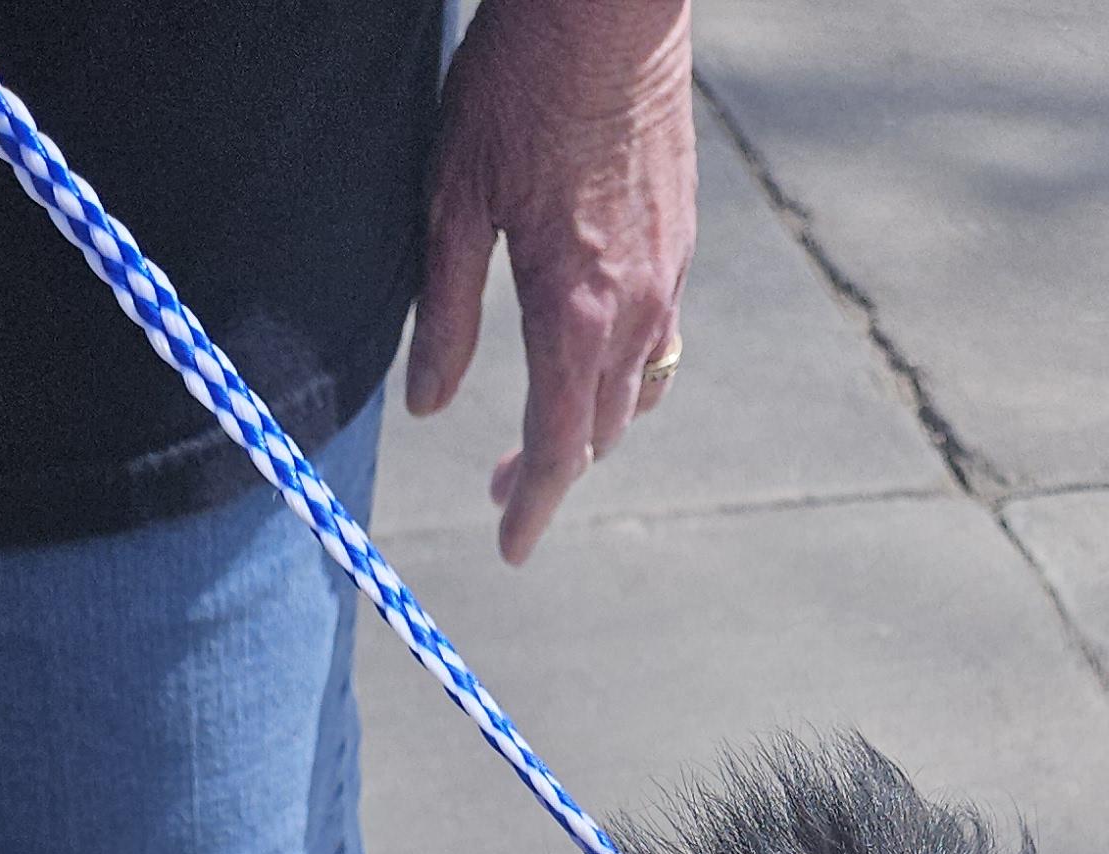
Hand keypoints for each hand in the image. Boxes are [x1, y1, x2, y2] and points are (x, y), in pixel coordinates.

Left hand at [404, 0, 697, 567]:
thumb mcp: (452, 198)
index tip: (510, 545)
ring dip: (596, 425)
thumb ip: (445, 311)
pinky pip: (660, 333)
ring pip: (640, 387)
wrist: (608, 0)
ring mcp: (668, 270)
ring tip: (553, 434)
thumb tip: (427, 406)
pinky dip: (624, 368)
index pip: (561, 446)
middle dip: (555, 470)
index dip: (534, 505)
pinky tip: (591, 353)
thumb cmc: (520, 85)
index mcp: (575, 309)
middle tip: (503, 487)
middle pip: (604, 430)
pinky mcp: (681, 234)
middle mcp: (635, 305)